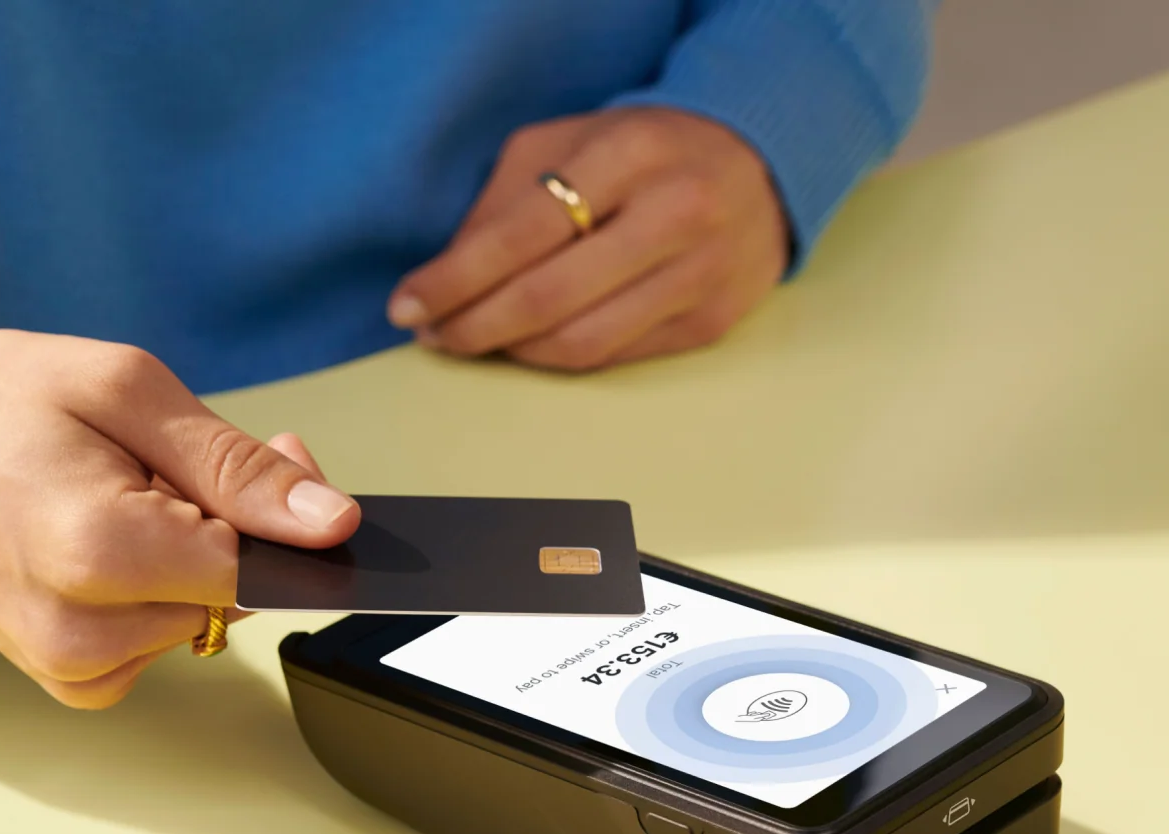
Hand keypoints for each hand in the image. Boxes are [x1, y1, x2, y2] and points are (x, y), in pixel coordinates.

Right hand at [0, 331, 360, 708]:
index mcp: (96, 552)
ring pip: (207, 619)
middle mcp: (81, 632)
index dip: (288, 514)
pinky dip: (158, 592)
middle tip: (174, 457)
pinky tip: (108, 542)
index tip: (283, 462)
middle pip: (240, 596)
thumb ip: (233, 465)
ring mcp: (70, 666)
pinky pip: (164, 642)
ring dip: (195, 556)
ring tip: (122, 490)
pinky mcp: (68, 679)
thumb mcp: (121, 387)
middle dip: (239, 526)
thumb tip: (331, 523)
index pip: (261, 567)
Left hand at [387, 107, 788, 371]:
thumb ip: (506, 199)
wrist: (760, 164)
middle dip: (473, 326)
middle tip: (434, 334)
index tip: (408, 304)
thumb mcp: (571, 141)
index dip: (454, 278)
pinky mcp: (712, 321)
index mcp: (629, 154)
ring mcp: (700, 274)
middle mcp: (673, 214)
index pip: (520, 233)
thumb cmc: (648, 150)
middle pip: (547, 297)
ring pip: (580, 342)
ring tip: (477, 339)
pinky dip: (561, 357)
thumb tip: (449, 276)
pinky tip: (533, 343)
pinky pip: (616, 356)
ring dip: (513, 351)